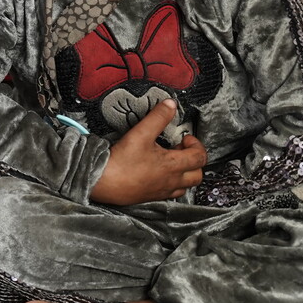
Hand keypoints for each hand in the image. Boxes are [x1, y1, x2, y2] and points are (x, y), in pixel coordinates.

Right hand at [90, 99, 207, 205]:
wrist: (103, 182)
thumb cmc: (122, 161)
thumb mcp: (141, 133)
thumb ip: (158, 117)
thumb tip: (171, 104)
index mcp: (172, 165)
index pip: (200, 157)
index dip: (196, 144)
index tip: (184, 137)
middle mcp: (171, 181)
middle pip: (197, 175)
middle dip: (194, 160)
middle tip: (180, 149)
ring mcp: (162, 191)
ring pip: (186, 186)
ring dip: (185, 173)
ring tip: (172, 161)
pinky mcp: (151, 197)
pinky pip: (171, 194)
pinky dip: (173, 183)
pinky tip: (160, 174)